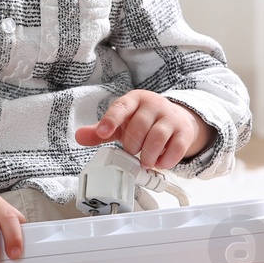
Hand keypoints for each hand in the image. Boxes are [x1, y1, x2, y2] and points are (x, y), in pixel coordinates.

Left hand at [74, 90, 212, 169]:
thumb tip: (79, 136)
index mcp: (134, 100)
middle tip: (132, 152)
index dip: (110, 120)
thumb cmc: (144, 121)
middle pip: (140, 125)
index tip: (102, 133)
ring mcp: (170, 117)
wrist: (176, 119)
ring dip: (148, 155)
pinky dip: (166, 160)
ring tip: (144, 161)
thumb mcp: (121, 123)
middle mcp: (153, 105)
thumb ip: (100, 131)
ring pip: (157, 137)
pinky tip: (160, 162)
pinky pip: (176, 148)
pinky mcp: (184, 131)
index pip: (121, 107)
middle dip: (132, 145)